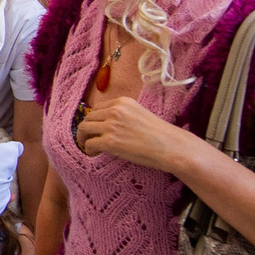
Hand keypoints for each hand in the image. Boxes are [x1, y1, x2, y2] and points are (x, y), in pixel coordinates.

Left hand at [74, 94, 195, 174]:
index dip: (94, 119)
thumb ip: (124, 115)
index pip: (98, 108)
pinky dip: (88, 149)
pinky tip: (94, 153)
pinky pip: (89, 143)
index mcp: (122, 101)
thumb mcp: (140, 114)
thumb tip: (107, 123)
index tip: (95, 128)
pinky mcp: (110, 141)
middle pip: (88, 117)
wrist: (171, 146)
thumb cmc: (160, 134)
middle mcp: (115, 110)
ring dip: (83, 138)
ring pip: (84, 128)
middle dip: (86, 128)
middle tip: (88, 139)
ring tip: (89, 147)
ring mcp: (111, 125)